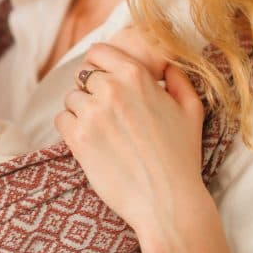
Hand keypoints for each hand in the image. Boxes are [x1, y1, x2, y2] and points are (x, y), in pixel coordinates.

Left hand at [54, 35, 205, 240]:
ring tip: (102, 130)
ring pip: (71, 98)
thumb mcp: (191, 110)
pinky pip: (62, 119)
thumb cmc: (182, 157)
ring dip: (81, 110)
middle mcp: (110, 90)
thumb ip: (178, 80)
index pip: (98, 52)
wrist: (167, 201)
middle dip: (92, 90)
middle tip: (107, 112)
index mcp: (135, 76)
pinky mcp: (78, 139)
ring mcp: (92, 114)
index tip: (105, 79)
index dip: (100, 64)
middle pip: (83, 76)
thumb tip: (166, 66)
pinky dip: (71, 128)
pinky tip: (90, 141)